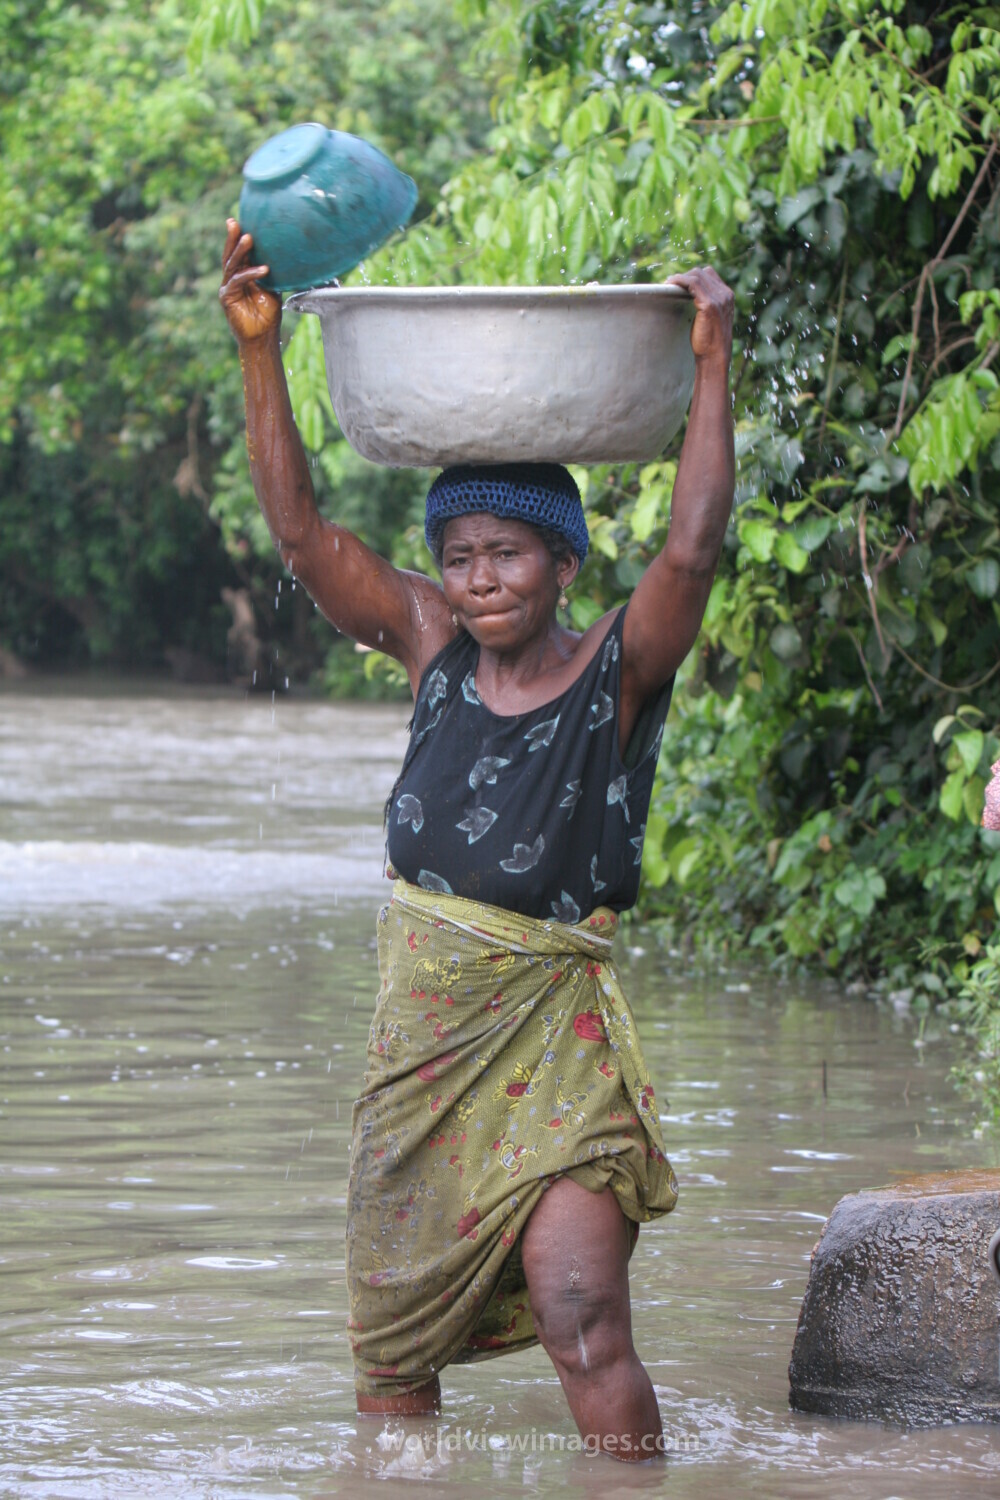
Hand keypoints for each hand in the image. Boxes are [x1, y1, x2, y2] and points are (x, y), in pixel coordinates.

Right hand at [219, 218, 280, 342]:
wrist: (262, 337)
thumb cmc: (268, 314)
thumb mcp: (272, 288)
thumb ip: (272, 273)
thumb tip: (285, 255)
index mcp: (242, 275)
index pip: (239, 253)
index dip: (238, 238)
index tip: (241, 220)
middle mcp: (232, 279)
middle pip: (230, 254)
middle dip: (232, 237)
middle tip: (234, 222)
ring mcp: (228, 287)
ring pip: (232, 264)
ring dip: (240, 250)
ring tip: (248, 238)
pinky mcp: (227, 297)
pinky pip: (238, 281)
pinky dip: (250, 274)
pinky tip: (263, 269)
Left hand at [667, 265, 733, 365]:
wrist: (714, 357)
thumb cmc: (709, 342)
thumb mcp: (711, 319)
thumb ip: (706, 305)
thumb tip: (688, 296)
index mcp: (727, 296)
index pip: (709, 274)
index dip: (693, 276)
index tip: (679, 282)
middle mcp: (725, 295)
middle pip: (702, 272)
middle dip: (685, 276)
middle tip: (670, 284)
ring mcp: (718, 299)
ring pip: (696, 275)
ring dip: (680, 278)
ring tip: (668, 284)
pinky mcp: (709, 305)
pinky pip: (692, 284)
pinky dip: (679, 281)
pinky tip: (670, 285)